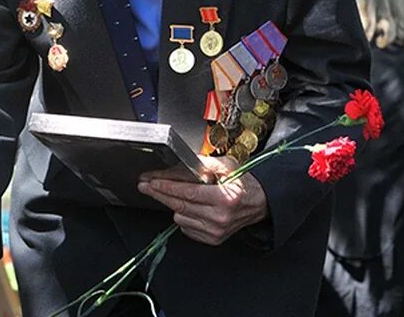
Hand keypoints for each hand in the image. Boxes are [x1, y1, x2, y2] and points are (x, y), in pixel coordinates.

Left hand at [137, 156, 268, 245]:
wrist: (258, 203)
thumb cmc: (242, 183)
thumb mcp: (227, 166)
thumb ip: (204, 164)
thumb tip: (180, 166)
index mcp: (226, 199)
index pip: (188, 193)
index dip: (166, 186)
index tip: (150, 181)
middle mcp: (220, 218)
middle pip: (180, 205)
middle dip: (159, 194)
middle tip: (145, 185)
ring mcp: (216, 231)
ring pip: (179, 217)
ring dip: (174, 204)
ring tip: (180, 194)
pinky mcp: (213, 239)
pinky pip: (185, 227)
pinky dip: (184, 215)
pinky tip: (192, 206)